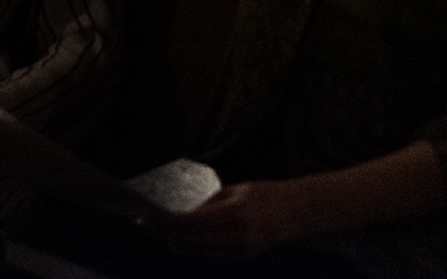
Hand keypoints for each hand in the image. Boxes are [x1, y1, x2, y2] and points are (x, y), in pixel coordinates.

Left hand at [160, 179, 312, 257]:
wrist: (299, 213)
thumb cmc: (267, 194)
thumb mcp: (237, 191)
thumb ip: (211, 203)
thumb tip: (183, 212)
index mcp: (236, 214)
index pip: (192, 222)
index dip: (167, 222)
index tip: (149, 216)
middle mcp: (238, 236)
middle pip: (191, 241)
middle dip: (166, 233)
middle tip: (147, 224)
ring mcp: (241, 250)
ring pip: (198, 251)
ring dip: (176, 241)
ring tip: (158, 230)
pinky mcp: (243, 256)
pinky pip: (210, 253)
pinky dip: (192, 246)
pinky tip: (180, 237)